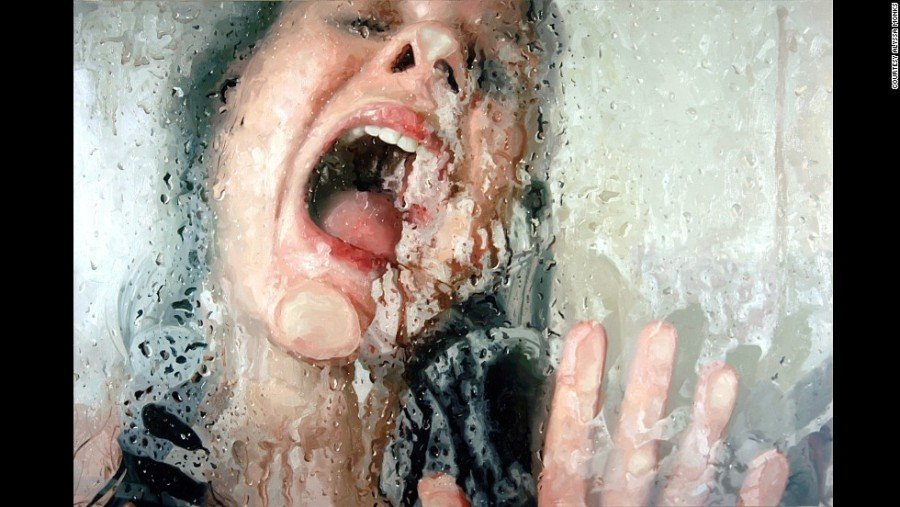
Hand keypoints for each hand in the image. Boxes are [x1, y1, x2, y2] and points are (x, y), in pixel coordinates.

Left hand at [417, 321, 789, 506]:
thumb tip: (433, 482)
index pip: (572, 445)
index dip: (579, 389)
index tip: (588, 335)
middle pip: (634, 446)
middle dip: (647, 388)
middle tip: (660, 329)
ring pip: (687, 479)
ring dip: (706, 429)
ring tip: (721, 374)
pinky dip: (751, 497)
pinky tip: (768, 460)